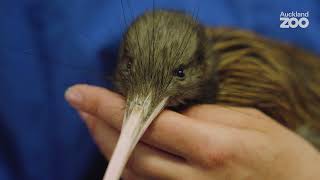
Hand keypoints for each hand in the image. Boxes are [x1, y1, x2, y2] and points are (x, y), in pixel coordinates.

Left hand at [65, 84, 319, 179]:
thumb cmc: (280, 154)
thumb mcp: (248, 122)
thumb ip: (202, 116)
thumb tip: (166, 112)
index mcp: (211, 149)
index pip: (147, 123)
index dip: (107, 106)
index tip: (79, 93)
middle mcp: (193, 179)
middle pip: (130, 151)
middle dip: (98, 124)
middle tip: (80, 103)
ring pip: (132, 172)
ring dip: (106, 144)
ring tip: (92, 120)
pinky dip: (124, 165)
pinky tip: (117, 147)